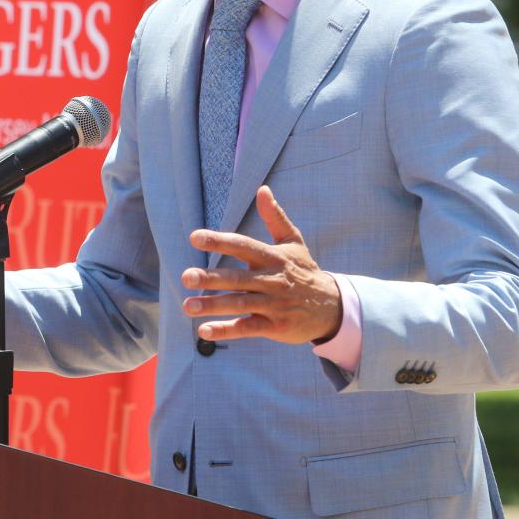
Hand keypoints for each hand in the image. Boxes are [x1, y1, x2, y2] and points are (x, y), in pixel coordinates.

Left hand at [181, 186, 341, 343]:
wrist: (332, 307)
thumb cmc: (304, 270)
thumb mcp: (293, 241)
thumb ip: (275, 216)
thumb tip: (262, 189)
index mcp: (272, 258)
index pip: (243, 246)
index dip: (219, 241)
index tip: (194, 237)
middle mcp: (271, 281)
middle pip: (237, 279)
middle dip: (210, 278)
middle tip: (186, 276)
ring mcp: (273, 305)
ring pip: (239, 305)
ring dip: (212, 306)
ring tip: (187, 305)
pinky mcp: (275, 326)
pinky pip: (247, 328)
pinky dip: (226, 330)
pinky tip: (204, 330)